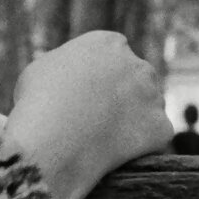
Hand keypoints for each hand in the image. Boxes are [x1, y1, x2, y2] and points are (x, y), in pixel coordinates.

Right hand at [2, 31, 169, 198]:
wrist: (51, 142)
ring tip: (108, 140)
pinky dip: (142, 148)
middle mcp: (137, 64)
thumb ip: (61, 65)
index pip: (114, 55)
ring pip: (150, 108)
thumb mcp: (39, 70)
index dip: (103, 76)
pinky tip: (118, 156)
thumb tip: (63, 73)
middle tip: (104, 119)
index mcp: (108, 43)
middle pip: (137, 78)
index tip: (93, 95)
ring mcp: (153, 95)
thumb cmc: (36, 105)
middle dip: (127, 95)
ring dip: (137, 120)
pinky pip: (155, 139)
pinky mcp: (162, 127)